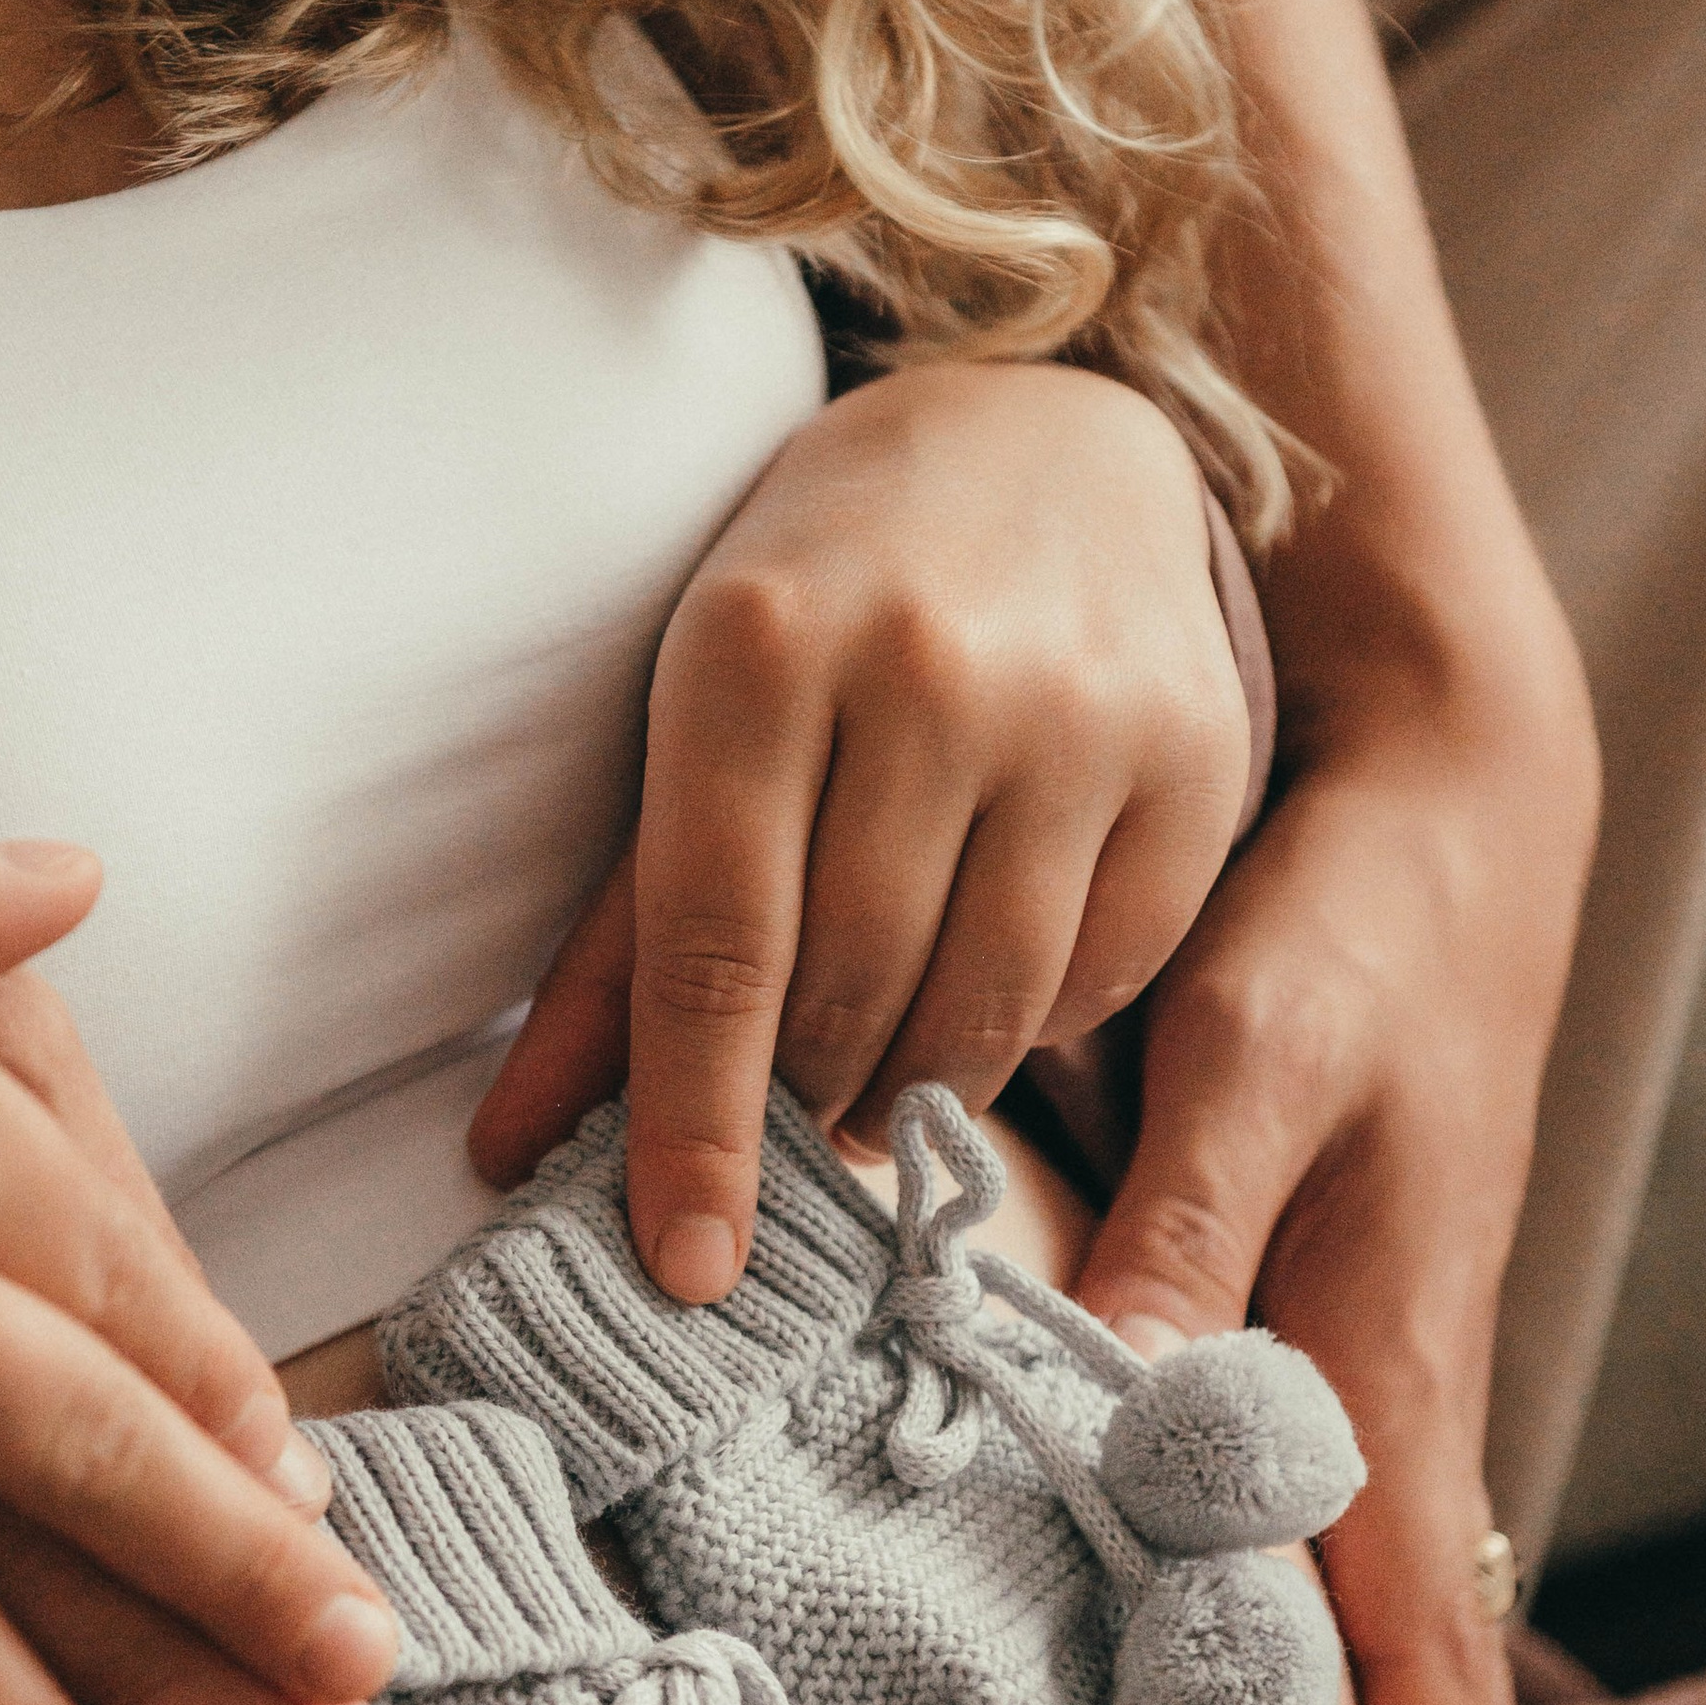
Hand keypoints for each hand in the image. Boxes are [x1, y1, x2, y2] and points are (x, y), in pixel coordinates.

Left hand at [471, 362, 1252, 1270]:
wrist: (1038, 438)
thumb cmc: (819, 602)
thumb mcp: (682, 724)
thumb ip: (608, 947)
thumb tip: (507, 1151)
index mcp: (756, 647)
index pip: (716, 946)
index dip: (696, 1129)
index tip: (686, 1266)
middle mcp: (927, 667)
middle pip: (850, 992)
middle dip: (804, 1100)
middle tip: (790, 1117)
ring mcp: (1079, 706)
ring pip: (985, 1007)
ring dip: (912, 1088)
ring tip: (873, 1077)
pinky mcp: (1197, 750)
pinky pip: (1103, 977)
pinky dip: (1032, 1026)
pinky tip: (985, 985)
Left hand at [1072, 637, 1597, 1704]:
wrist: (1446, 813)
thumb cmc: (1349, 935)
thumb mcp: (1256, 1068)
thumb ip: (1186, 1244)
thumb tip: (1126, 1414)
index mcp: (1386, 1374)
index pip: (1414, 1662)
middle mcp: (1397, 1405)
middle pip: (1423, 1691)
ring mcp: (1383, 1373)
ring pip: (1389, 1630)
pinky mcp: (1346, 1321)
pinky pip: (1349, 1535)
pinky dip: (1343, 1658)